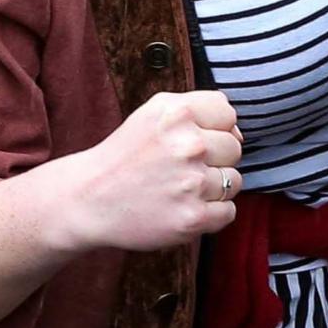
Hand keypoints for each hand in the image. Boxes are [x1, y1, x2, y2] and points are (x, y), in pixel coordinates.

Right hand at [57, 89, 244, 250]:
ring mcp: (192, 183)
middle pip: (235, 148)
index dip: (214, 128)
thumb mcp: (154, 113)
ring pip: (234, 181)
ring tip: (178, 188)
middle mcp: (188, 145)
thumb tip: (238, 133)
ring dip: (212, 188)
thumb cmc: (126, 155)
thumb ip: (199, 109)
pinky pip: (229, 212)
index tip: (190, 140)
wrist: (89, 199)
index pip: (228, 114)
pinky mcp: (193, 218)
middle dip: (214, 159)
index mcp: (178, 113)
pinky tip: (183, 207)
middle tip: (179, 168)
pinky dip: (211, 214)